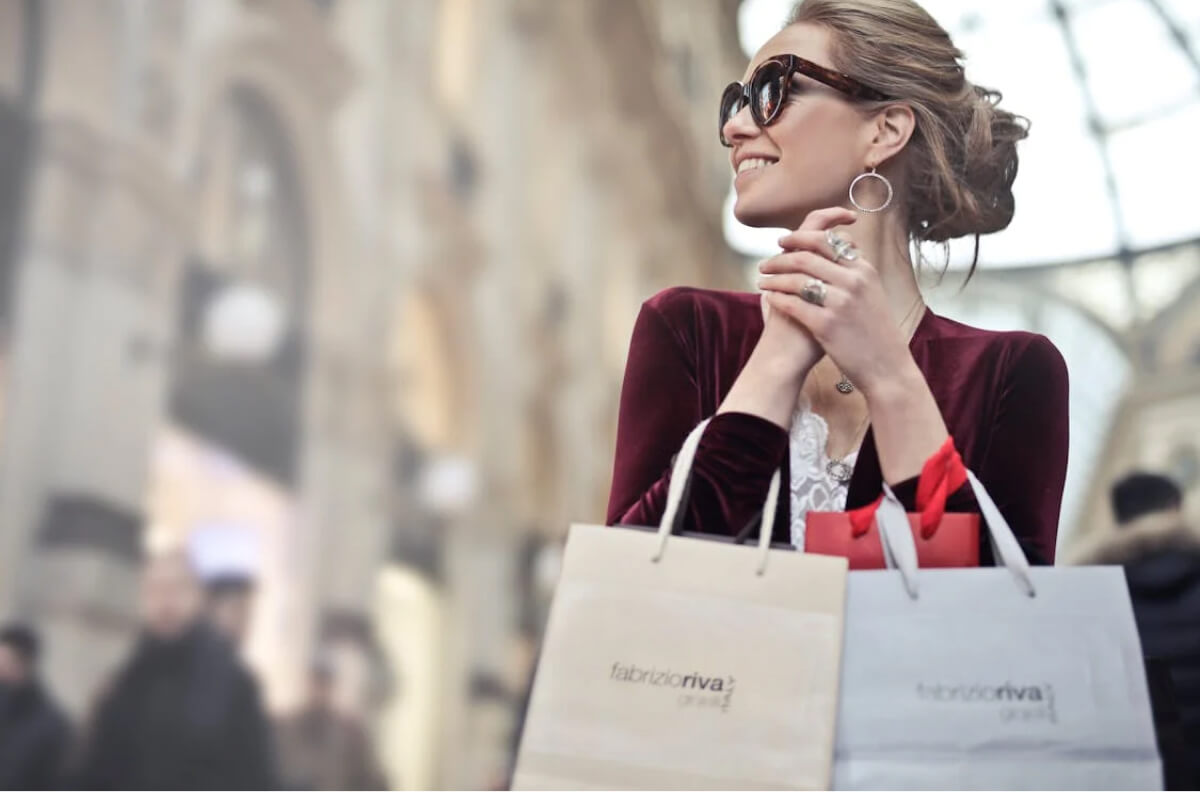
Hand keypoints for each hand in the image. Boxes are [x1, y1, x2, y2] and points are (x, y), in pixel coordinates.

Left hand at [757, 210, 915, 396]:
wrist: (887, 366)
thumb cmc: (876, 331)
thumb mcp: (872, 293)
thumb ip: (853, 271)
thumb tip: (835, 250)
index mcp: (864, 270)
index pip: (826, 240)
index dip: (799, 237)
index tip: (783, 241)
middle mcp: (853, 281)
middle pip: (806, 256)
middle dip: (779, 258)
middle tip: (765, 264)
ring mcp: (840, 302)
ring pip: (796, 279)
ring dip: (774, 279)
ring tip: (762, 282)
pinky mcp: (827, 325)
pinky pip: (793, 305)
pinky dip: (777, 299)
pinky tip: (770, 299)